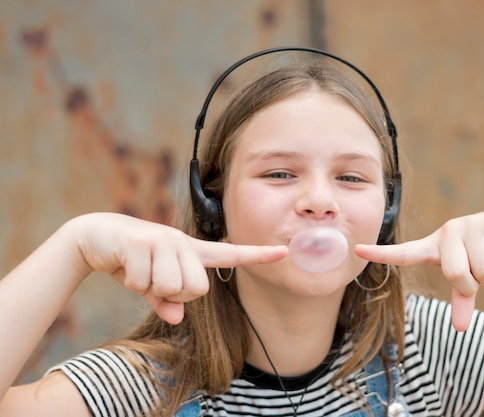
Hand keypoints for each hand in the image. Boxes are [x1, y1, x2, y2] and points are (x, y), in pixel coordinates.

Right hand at [72, 213, 287, 324]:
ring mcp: (164, 240)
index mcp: (192, 252)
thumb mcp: (152, 284)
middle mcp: (183, 242)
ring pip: (171, 286)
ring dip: (149, 288)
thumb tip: (176, 318)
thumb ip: (167, 301)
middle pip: (197, 288)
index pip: (231, 255)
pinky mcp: (143, 242)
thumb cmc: (132, 262)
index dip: (258, 255)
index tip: (284, 252)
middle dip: (173, 294)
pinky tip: (124, 264)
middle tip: (154, 279)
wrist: (96, 237)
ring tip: (138, 269)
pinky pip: (144, 282)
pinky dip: (131, 282)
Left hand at [355, 209, 483, 330]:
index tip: (357, 250)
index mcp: (433, 247)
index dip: (381, 254)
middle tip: (476, 274)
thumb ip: (461, 300)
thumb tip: (461, 328)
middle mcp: (447, 232)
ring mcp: (469, 225)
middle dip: (471, 284)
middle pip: (454, 274)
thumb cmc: (476, 256)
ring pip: (482, 271)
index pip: (404, 253)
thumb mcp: (465, 276)